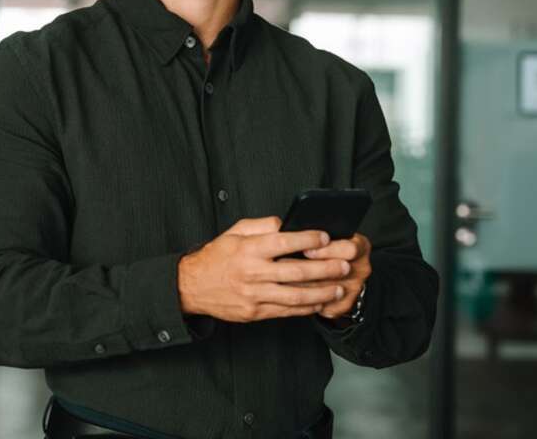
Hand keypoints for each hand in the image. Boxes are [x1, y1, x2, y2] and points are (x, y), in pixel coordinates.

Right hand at [177, 216, 351, 322]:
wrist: (192, 286)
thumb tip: (286, 223)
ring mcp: (254, 295)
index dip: (307, 239)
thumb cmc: (216, 256)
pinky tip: (319, 302)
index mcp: (248, 249)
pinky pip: (286, 311)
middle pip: (296, 272)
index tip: (326, 237)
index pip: (283, 242)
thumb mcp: (234, 232)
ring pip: (295, 296)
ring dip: (320, 292)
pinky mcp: (255, 313)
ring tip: (338, 287)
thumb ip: (261, 225)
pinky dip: (305, 308)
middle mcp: (252, 273)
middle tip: (343, 265)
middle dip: (324, 269)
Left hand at [285, 232, 371, 319]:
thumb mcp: (329, 235)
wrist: (342, 269)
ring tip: (280, 279)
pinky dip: (306, 302)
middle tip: (287, 265)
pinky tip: (290, 294)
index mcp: (360, 247)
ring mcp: (354, 288)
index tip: (307, 249)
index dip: (326, 250)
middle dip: (310, 269)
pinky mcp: (345, 304)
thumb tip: (290, 231)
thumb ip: (316, 234)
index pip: (349, 249)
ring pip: (327, 290)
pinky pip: (325, 306)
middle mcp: (362, 268)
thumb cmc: (329, 248)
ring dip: (302, 286)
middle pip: (337, 271)